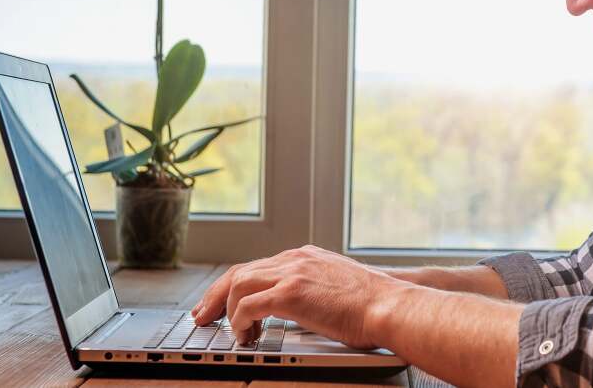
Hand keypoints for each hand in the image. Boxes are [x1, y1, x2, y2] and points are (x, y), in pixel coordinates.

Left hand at [191, 244, 401, 349]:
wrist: (390, 304)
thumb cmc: (373, 304)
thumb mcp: (338, 286)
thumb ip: (314, 288)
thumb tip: (300, 308)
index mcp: (305, 257)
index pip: (257, 266)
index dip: (233, 286)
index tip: (220, 303)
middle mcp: (295, 259)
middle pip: (239, 271)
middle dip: (216, 296)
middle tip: (202, 316)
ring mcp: (292, 272)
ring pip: (238, 284)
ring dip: (229, 312)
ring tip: (234, 334)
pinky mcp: (292, 292)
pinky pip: (249, 305)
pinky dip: (240, 322)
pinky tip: (245, 336)